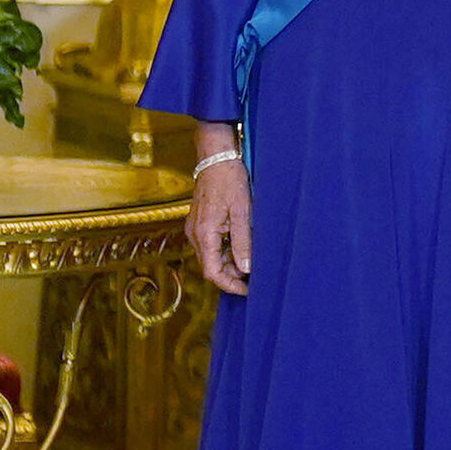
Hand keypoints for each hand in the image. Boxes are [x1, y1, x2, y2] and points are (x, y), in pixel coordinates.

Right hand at [189, 152, 253, 294]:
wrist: (216, 158)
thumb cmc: (230, 181)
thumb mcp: (243, 212)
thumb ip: (243, 241)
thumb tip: (246, 268)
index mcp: (204, 234)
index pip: (212, 273)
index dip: (229, 285)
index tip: (248, 290)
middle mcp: (195, 235)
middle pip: (211, 267)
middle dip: (232, 274)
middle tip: (256, 273)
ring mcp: (195, 229)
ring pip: (211, 257)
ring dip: (230, 262)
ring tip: (253, 256)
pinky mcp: (200, 224)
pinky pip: (211, 245)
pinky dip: (226, 250)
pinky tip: (242, 244)